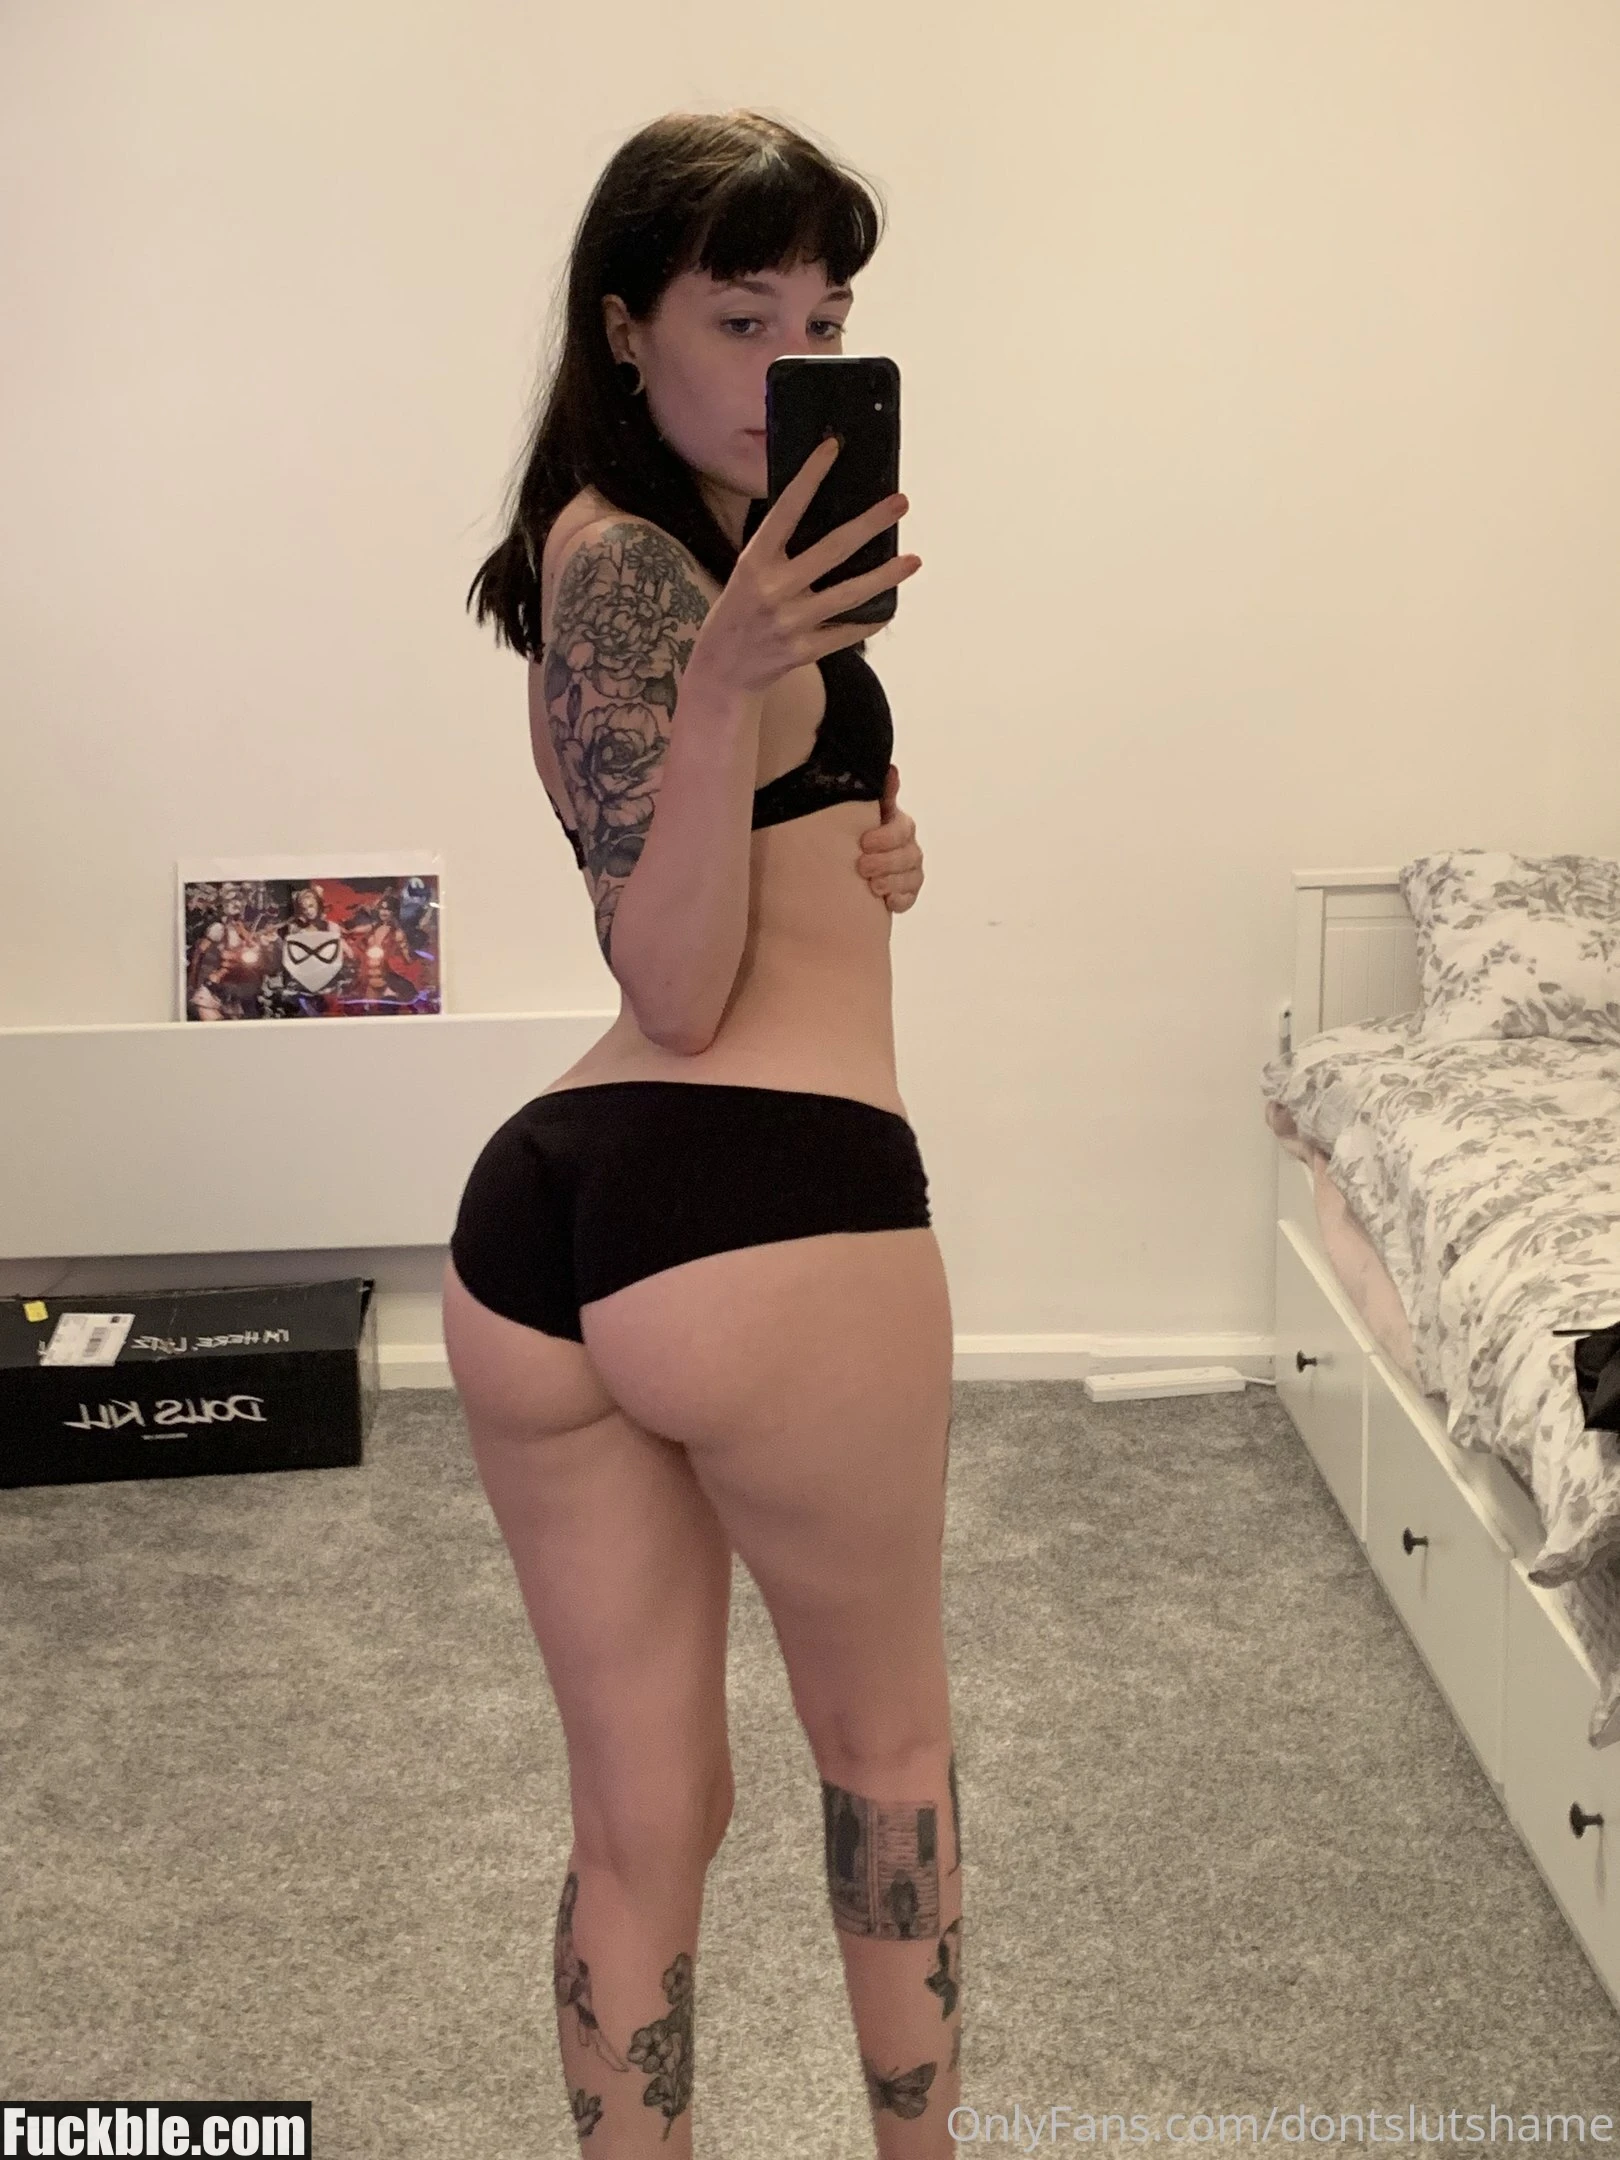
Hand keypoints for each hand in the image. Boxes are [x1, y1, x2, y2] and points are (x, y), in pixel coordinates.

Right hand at [688, 435, 920, 697]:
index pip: (785, 509)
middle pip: (832, 550)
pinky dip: (869, 620)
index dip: (809, 477)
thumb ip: (780, 549)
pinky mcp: (803, 651)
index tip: (833, 448)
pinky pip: (846, 633)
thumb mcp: (749, 572)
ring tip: (913, 560)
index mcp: (754, 561)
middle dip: (870, 523)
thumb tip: (830, 514)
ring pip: (848, 595)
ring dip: (885, 576)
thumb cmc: (740, 612)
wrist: (720, 672)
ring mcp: (789, 623)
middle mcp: (772, 589)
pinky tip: (888, 607)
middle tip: (901, 502)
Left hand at [856, 765, 923, 913]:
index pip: (902, 829)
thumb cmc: (856, 834)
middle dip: (886, 862)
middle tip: (862, 867)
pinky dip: (900, 900)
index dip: (886, 837)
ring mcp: (909, 871)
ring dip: (892, 881)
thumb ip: (879, 794)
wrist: (847, 866)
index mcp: (897, 825)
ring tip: (872, 885)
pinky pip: (910, 898)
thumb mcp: (863, 813)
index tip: (864, 842)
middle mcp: (907, 847)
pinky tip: (886, 901)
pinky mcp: (906, 892)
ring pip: (911, 877)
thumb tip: (891, 769)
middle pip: (909, 854)